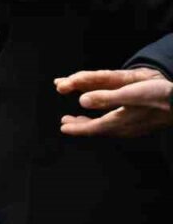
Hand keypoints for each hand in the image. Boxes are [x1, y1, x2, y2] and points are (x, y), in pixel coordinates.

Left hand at [56, 67, 172, 137]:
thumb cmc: (159, 96)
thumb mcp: (130, 93)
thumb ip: (105, 97)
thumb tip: (82, 100)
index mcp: (120, 121)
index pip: (93, 128)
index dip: (77, 128)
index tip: (63, 127)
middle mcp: (126, 128)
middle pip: (97, 130)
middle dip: (81, 126)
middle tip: (65, 123)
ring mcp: (135, 128)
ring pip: (107, 129)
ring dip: (92, 124)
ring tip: (80, 121)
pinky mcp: (142, 125)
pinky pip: (117, 127)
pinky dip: (105, 123)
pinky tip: (106, 119)